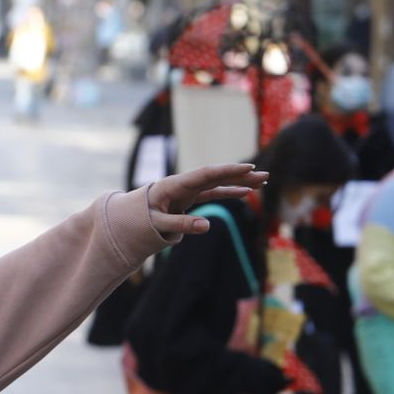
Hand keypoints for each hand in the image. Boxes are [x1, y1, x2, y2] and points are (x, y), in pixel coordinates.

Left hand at [146, 163, 268, 237]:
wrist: (129, 218)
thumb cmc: (139, 220)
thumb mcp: (157, 224)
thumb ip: (180, 225)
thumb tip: (207, 226)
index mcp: (174, 185)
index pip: (205, 175)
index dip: (227, 171)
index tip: (247, 168)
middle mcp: (184, 184)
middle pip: (216, 176)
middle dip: (240, 175)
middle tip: (264, 175)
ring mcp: (188, 190)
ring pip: (218, 183)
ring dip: (239, 182)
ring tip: (262, 181)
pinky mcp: (189, 197)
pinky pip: (212, 193)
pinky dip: (228, 192)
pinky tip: (246, 193)